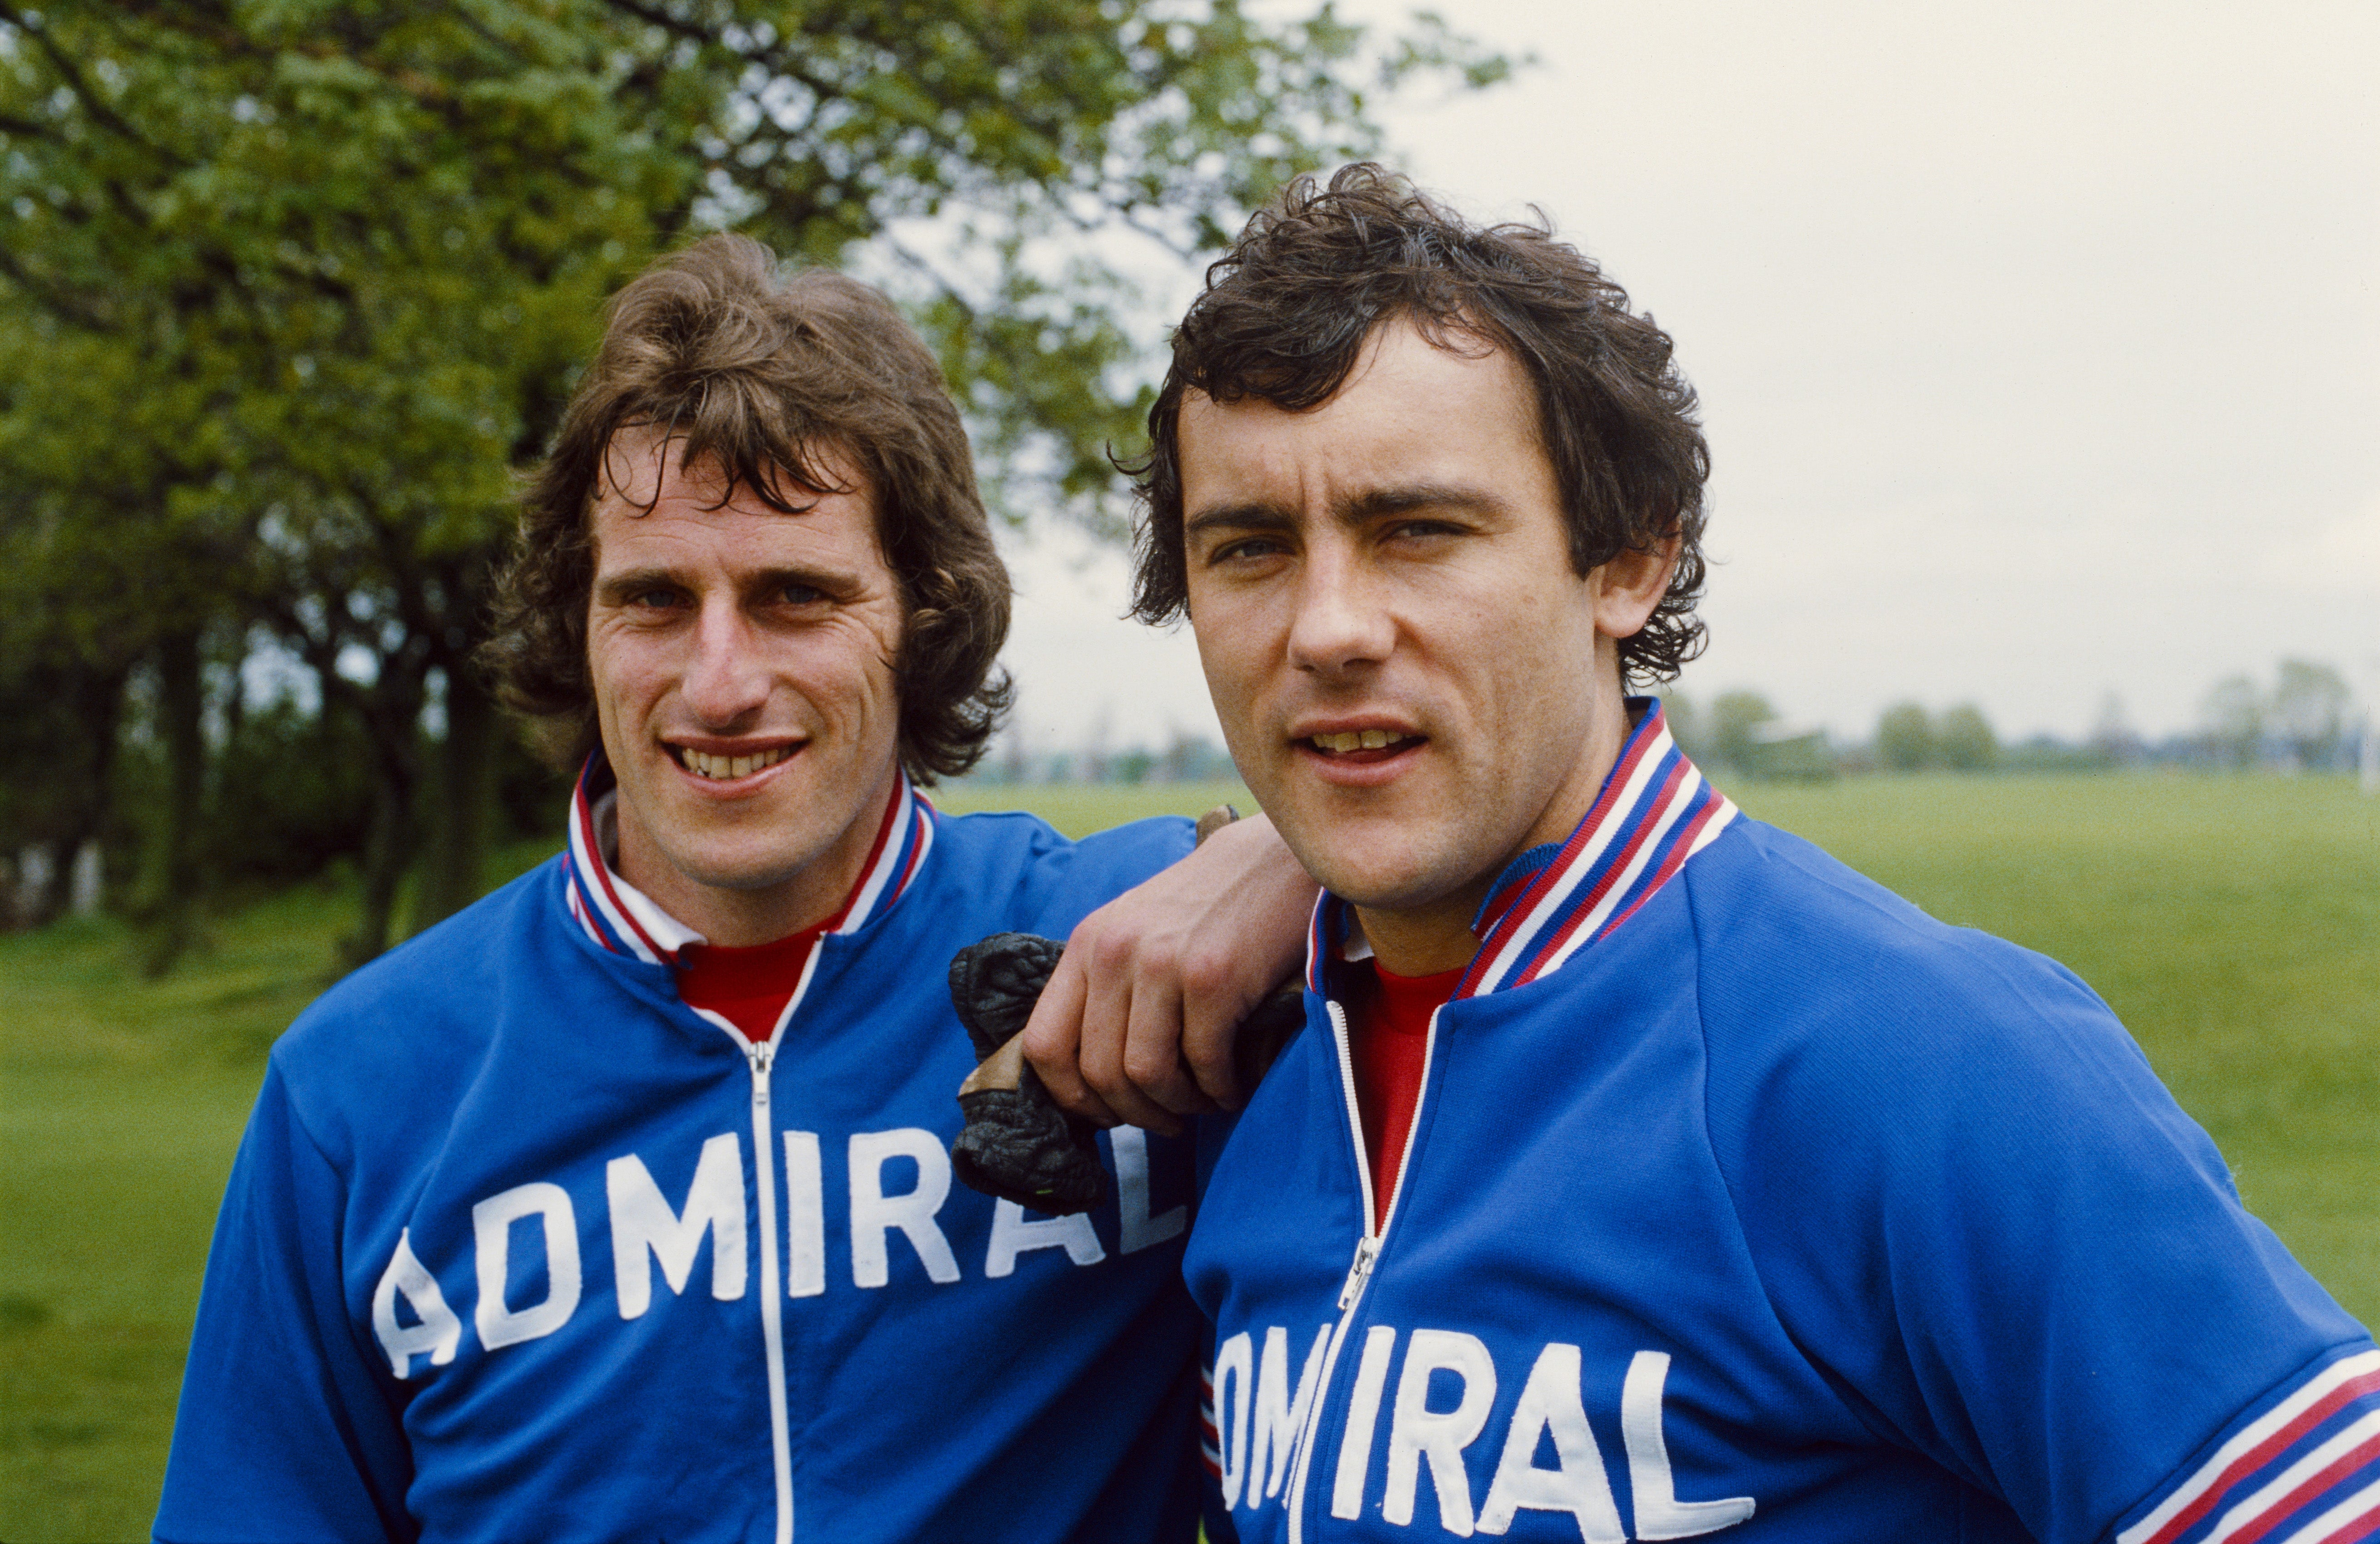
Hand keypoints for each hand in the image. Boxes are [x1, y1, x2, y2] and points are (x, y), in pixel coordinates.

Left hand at [1020, 813, 1316, 1134]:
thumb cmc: (1211, 907)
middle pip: (1098, 1071)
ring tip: (1200, 1102)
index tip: (1106, 1113)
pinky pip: (1203, 1063)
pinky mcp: (1215, 977)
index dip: (1071, 1096)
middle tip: (1165, 1119)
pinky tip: (1233, 1086)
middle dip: (1134, 1113)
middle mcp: (1115, 951)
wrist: (1280, 859)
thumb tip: (1093, 1077)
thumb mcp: (1138, 931)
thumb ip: (1107, 988)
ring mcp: (1163, 963)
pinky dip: (1219, 1090)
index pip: (1044, 1044)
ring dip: (1176, 1106)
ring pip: (1145, 1075)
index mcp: (1088, 943)